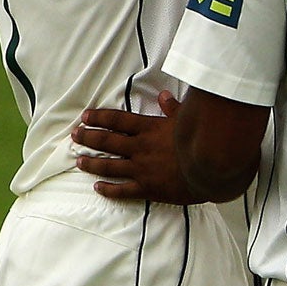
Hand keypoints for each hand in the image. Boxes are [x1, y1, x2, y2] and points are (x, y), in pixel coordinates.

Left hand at [73, 92, 199, 204]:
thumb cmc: (202, 141)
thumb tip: (164, 95)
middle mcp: (140, 148)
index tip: (86, 116)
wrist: (211, 169)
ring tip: (79, 160)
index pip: (118, 120)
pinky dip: (108, 189)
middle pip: (106, 141)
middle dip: (88, 137)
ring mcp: (141, 169)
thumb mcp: (189, 119)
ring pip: (108, 165)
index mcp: (149, 128)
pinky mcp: (147, 188)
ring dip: (92, 162)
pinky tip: (97, 187)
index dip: (99, 117)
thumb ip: (173, 108)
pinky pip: (122, 190)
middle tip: (75, 136)